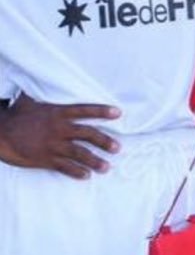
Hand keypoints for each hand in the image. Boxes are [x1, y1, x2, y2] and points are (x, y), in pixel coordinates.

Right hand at [0, 94, 119, 178]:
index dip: (102, 111)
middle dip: (104, 141)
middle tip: (118, 148)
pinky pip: (63, 166)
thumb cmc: (15, 115)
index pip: (85, 111)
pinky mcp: (44, 159)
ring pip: (79, 153)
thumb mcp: (30, 101)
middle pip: (87, 134)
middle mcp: (59, 129)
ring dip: (94, 160)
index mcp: (58, 113)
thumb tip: (46, 79)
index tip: (118, 113)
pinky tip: (86, 176)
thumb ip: (43, 95)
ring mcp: (52, 145)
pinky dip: (76, 172)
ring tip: (107, 167)